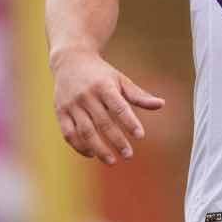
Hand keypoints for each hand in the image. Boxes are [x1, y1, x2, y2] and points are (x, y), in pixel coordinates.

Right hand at [50, 47, 164, 164]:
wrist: (70, 60)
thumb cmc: (101, 74)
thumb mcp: (120, 80)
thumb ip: (138, 95)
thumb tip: (161, 104)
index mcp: (104, 86)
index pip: (119, 107)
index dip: (130, 122)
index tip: (140, 136)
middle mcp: (87, 96)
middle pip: (103, 123)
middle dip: (116, 141)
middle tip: (128, 155)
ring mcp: (72, 105)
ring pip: (85, 131)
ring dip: (99, 149)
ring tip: (112, 161)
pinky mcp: (60, 112)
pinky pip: (69, 134)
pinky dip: (80, 147)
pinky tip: (92, 154)